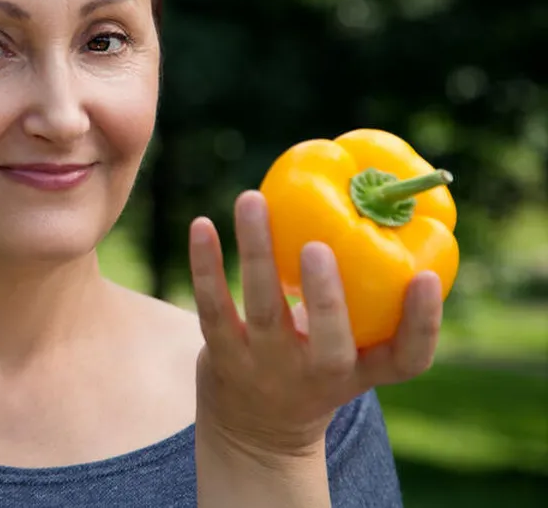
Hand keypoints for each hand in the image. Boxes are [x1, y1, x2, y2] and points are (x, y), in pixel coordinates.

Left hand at [188, 191, 442, 457]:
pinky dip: (206, 265)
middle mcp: (317, 375)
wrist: (254, 430)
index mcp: (362, 371)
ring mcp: (267, 368)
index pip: (408, 360)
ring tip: (252, 199)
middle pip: (329, 343)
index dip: (422, 323)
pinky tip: (202, 225)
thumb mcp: (350, 347)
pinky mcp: (223, 356)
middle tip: (318, 245)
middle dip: (325, 296)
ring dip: (257, 252)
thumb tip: (382, 209)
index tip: (427, 277)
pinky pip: (213, 307)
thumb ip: (368, 299)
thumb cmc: (314, 364)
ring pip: (262, 310)